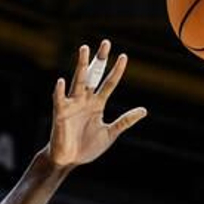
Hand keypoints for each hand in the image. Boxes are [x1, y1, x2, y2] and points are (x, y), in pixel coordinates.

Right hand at [44, 41, 147, 168]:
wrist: (69, 161)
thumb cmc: (87, 147)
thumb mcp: (110, 134)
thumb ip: (125, 121)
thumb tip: (144, 110)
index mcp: (97, 104)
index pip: (109, 83)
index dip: (117, 71)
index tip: (124, 56)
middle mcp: (85, 100)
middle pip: (94, 75)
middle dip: (100, 60)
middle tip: (105, 43)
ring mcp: (72, 105)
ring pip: (78, 81)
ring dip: (82, 66)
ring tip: (85, 49)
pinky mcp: (60, 113)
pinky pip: (60, 100)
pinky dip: (60, 91)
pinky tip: (61, 81)